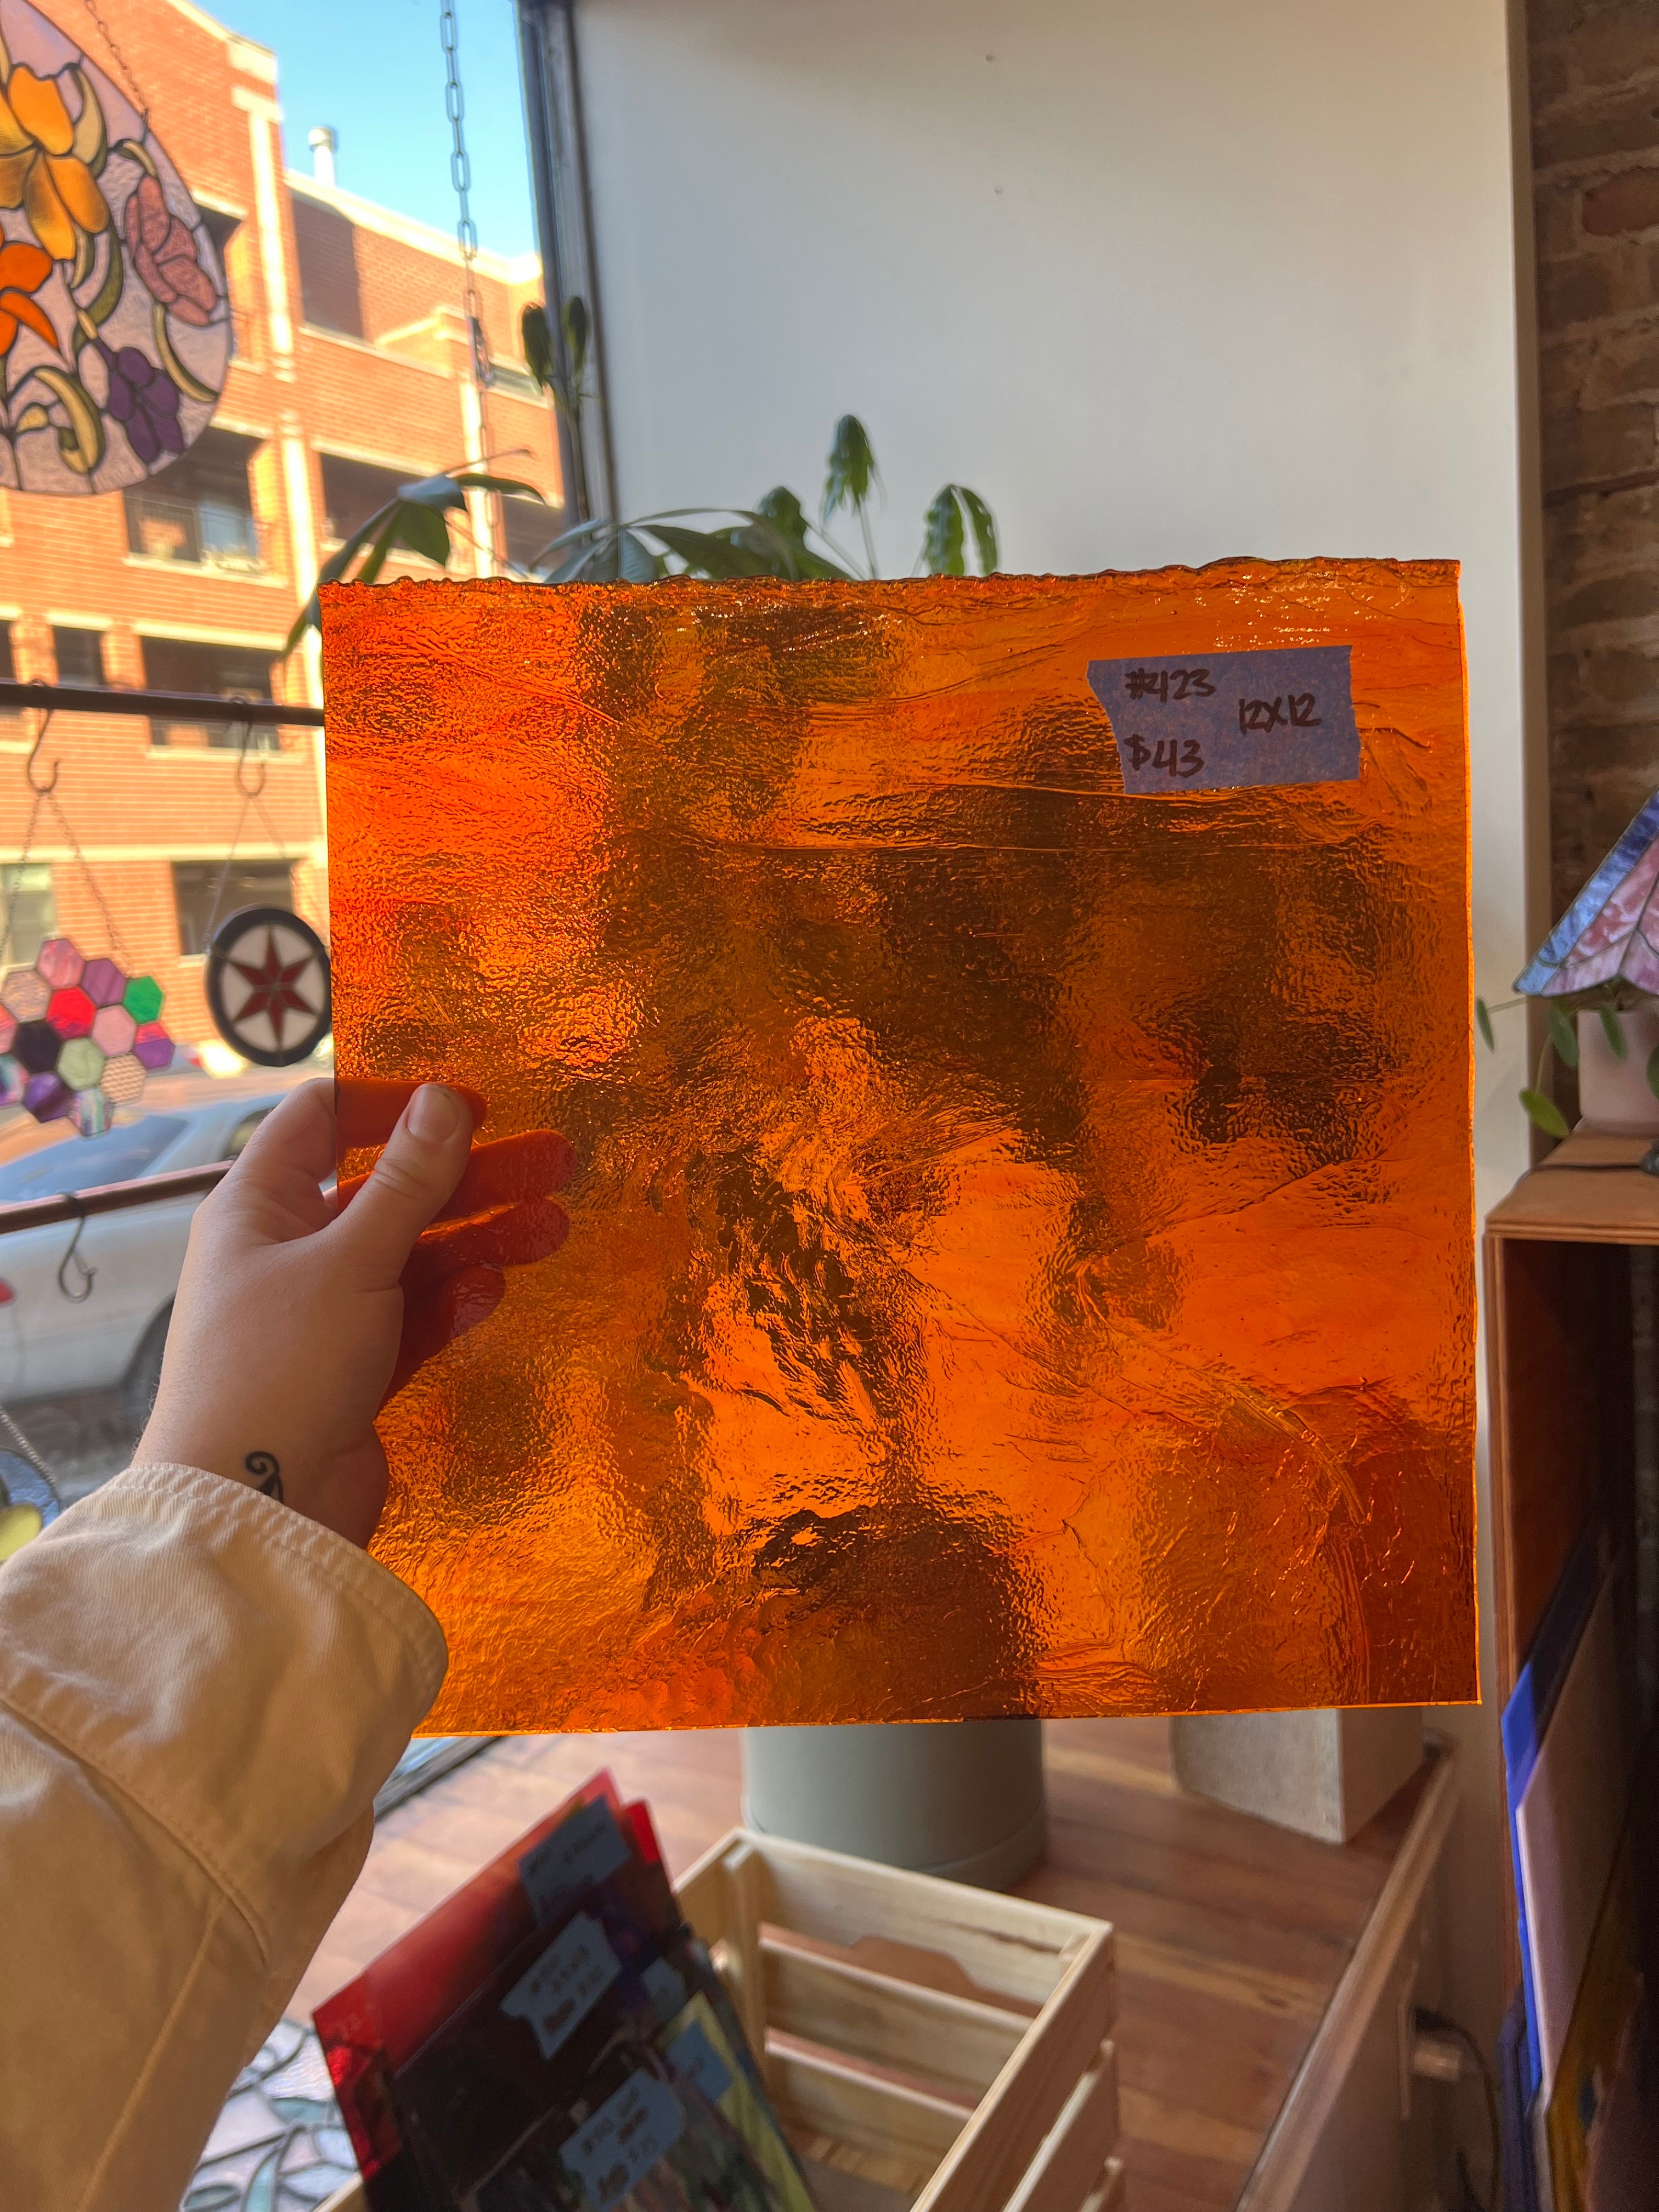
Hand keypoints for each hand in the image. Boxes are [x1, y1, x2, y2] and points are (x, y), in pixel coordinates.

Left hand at [136, 1079, 573, 1545]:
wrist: (251, 1510)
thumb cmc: (280, 1365)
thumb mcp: (349, 1260)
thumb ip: (406, 1182)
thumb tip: (446, 1097)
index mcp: (258, 1206)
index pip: (322, 1121)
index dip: (394, 1104)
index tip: (472, 1107)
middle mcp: (286, 1251)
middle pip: (387, 1190)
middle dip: (469, 1177)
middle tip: (554, 1164)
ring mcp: (321, 1314)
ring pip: (410, 1256)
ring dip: (478, 1240)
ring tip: (553, 1228)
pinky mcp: (352, 1370)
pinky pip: (410, 1318)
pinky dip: (451, 1302)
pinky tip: (493, 1291)